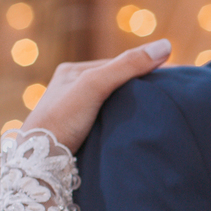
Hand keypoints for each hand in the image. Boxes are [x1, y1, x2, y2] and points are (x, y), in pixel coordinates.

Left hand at [20, 39, 171, 152]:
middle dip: (139, 89)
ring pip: (114, 104)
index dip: (144, 68)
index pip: (117, 64)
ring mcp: (75, 113)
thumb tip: (166, 45)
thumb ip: (127, 65)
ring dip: (133, 108)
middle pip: (116, 84)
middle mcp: (72, 89)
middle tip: (169, 96)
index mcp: (71, 71)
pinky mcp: (81, 134)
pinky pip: (110, 122)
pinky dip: (125, 123)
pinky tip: (136, 129)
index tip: (173, 76)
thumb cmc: (61, 121)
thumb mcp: (95, 85)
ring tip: (157, 114)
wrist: (37, 164)